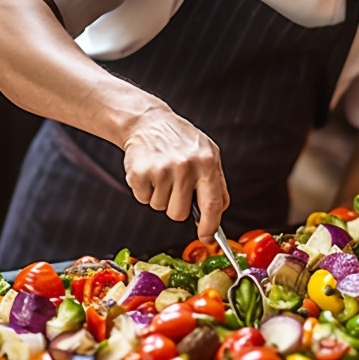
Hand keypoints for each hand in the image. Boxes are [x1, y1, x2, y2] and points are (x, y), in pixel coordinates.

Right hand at [122, 106, 228, 243]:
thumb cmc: (181, 141)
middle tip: (175, 185)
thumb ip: (216, 184)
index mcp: (207, 163)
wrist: (148, 122)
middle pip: (179, 214)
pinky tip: (150, 172)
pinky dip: (145, 190)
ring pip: (160, 207)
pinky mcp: (140, 173)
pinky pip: (143, 199)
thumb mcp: (208, 154)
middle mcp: (186, 167)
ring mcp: (162, 170)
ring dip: (160, 196)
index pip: (213, 205)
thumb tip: (218, 215)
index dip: (210, 227)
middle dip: (176, 206)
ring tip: (163, 173)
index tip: (208, 238)